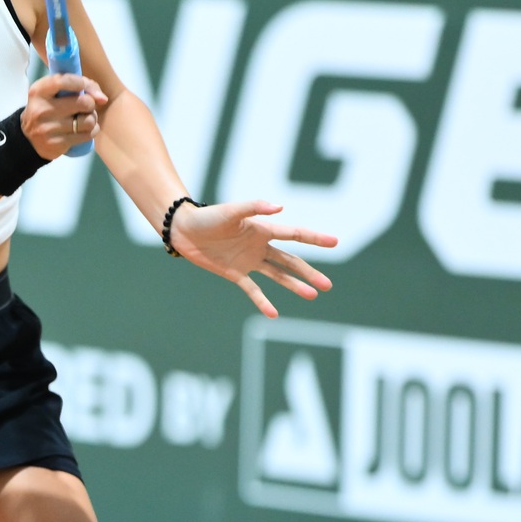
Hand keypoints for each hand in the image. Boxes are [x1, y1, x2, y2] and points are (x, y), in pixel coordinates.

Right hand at [23, 74, 105, 158]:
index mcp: (38, 92)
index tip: (83, 87)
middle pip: (84, 102)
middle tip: (85, 106)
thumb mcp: (53, 92)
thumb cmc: (47, 108)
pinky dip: (91, 131)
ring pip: (88, 120)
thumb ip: (79, 86)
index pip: (63, 81)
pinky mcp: (57, 144)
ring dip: (92, 118)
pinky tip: (84, 129)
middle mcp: (41, 110)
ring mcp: (48, 129)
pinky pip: (87, 135)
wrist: (28, 139)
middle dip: (90, 103)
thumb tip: (103, 99)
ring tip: (84, 118)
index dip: (81, 83)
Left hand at [170, 198, 337, 316]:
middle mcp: (260, 246)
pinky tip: (274, 314)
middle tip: (327, 285)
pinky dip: (263, 301)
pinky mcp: (235, 273)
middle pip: (291, 261)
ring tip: (312, 296)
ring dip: (294, 286)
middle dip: (309, 273)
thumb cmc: (208, 216)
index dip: (314, 238)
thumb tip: (279, 207)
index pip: (294, 234)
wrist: (185, 230)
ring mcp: (249, 261)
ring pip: (278, 276)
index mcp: (263, 229)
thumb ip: (254, 207)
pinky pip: (253, 290)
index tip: (335, 242)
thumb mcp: (231, 211)